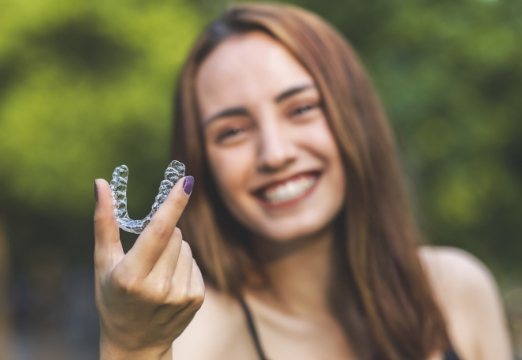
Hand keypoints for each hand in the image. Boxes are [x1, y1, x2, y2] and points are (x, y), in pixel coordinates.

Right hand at [93, 176, 203, 359]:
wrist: (135, 342)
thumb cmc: (112, 297)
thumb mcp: (103, 263)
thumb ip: (104, 222)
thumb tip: (101, 183)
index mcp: (131, 276)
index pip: (158, 231)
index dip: (173, 203)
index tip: (187, 181)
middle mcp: (158, 287)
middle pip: (174, 234)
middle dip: (163, 233)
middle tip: (147, 255)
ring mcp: (180, 295)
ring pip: (186, 247)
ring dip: (174, 250)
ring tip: (156, 273)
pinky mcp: (196, 299)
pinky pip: (194, 262)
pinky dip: (183, 265)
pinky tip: (169, 283)